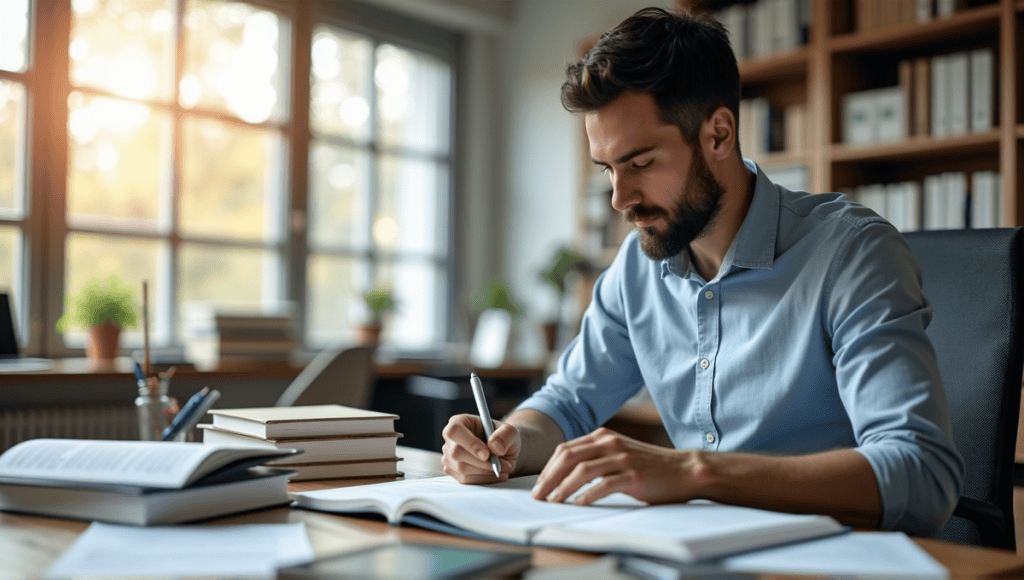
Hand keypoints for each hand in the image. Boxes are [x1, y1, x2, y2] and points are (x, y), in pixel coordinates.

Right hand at [441, 414, 519, 483]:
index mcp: (460, 422)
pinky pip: (466, 480)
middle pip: (456, 453)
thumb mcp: (511, 431)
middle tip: (501, 464)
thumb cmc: (503, 438)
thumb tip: (494, 447)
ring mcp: (449, 456)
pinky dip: (484, 479)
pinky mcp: (453, 472)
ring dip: (486, 471)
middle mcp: (450, 439)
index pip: (455, 430)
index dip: (469, 443)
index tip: (486, 454)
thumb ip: (506, 435)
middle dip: (481, 462)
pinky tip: (495, 474)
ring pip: (462, 469)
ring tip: (502, 467)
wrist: (503, 452)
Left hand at [531, 427, 708, 504]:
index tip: (539, 486)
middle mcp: (610, 443)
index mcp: (603, 436)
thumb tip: (564, 474)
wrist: (684, 470)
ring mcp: (622, 458)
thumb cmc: (649, 465)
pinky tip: (579, 503)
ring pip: (582, 470)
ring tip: (553, 501)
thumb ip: (596, 456)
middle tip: (539, 496)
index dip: (548, 468)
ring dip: (563, 488)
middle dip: (549, 478)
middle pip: (568, 458)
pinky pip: (604, 485)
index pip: (565, 449)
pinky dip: (588, 495)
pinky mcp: (634, 476)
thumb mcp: (619, 452)